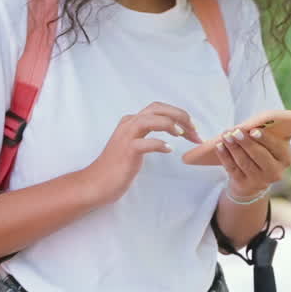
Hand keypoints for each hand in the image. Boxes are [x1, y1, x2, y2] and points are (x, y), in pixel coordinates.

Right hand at [82, 102, 201, 204]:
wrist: (96, 184)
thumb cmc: (118, 167)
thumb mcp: (135, 144)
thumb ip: (149, 134)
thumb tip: (175, 130)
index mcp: (131, 121)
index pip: (159, 108)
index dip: (178, 114)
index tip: (193, 128)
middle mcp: (128, 124)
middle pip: (157, 108)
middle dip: (179, 115)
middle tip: (194, 130)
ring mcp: (126, 137)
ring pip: (150, 119)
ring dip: (171, 124)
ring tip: (183, 135)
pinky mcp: (127, 151)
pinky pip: (146, 142)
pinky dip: (160, 143)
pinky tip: (169, 150)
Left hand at [216, 126, 290, 200]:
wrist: (253, 180)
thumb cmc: (263, 152)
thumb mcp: (270, 145)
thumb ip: (266, 134)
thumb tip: (251, 123)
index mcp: (285, 158)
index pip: (276, 147)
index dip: (264, 138)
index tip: (252, 130)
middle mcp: (275, 172)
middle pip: (260, 155)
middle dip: (246, 142)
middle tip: (236, 131)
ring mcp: (259, 181)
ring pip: (244, 162)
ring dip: (233, 147)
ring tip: (226, 135)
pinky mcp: (244, 185)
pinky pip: (232, 169)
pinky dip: (225, 156)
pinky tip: (219, 146)